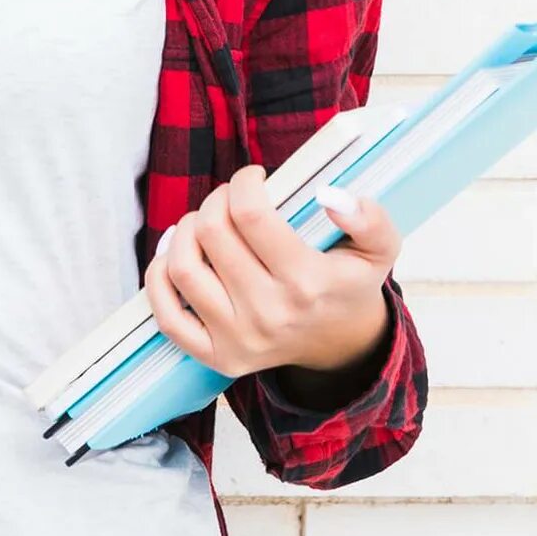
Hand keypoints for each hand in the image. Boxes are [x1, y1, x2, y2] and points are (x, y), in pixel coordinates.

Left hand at [142, 164, 404, 378]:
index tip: (253, 178)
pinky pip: (167, 315)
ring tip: (203, 222)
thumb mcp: (378, 249)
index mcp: (307, 282)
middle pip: (211, 233)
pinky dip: (158, 278)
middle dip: (215, 201)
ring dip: (184, 231)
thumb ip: (369, 218)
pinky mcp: (216, 357)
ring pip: (181, 267)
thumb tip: (329, 195)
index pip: (251, 215)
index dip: (243, 184)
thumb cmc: (349, 285)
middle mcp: (269, 314)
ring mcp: (238, 339)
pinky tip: (175, 254)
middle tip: (229, 199)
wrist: (340, 344)